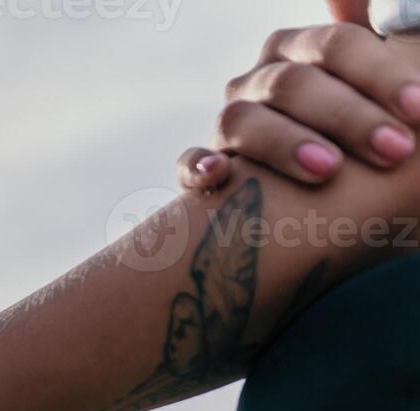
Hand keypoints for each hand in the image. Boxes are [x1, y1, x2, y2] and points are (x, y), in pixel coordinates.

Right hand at [178, 19, 419, 190]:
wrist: (331, 192)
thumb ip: (390, 46)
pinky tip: (219, 175)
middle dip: (347, 116)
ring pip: (241, 122)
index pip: (336, 46)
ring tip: (328, 170)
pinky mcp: (204, 170)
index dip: (381, 74)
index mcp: (305, 51)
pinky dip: (198, 167)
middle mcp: (261, 82)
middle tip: (395, 151)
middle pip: (292, 84)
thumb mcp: (381, 94)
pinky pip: (188, 165)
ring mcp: (230, 125)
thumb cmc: (368, 141)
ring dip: (284, 143)